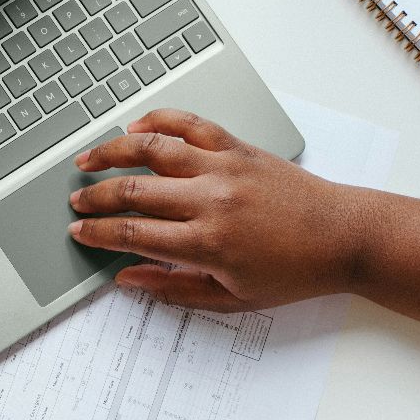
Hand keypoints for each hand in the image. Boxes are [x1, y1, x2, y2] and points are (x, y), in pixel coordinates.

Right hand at [68, 108, 362, 310]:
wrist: (343, 237)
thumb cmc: (294, 272)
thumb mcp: (232, 299)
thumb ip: (174, 288)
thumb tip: (128, 278)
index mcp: (207, 243)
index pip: (133, 233)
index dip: (98, 233)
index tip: (79, 233)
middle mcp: (211, 200)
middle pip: (133, 190)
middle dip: (95, 197)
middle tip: (76, 202)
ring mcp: (224, 167)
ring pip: (152, 149)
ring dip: (113, 152)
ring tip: (88, 159)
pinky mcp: (238, 147)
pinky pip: (190, 125)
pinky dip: (160, 120)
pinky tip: (137, 127)